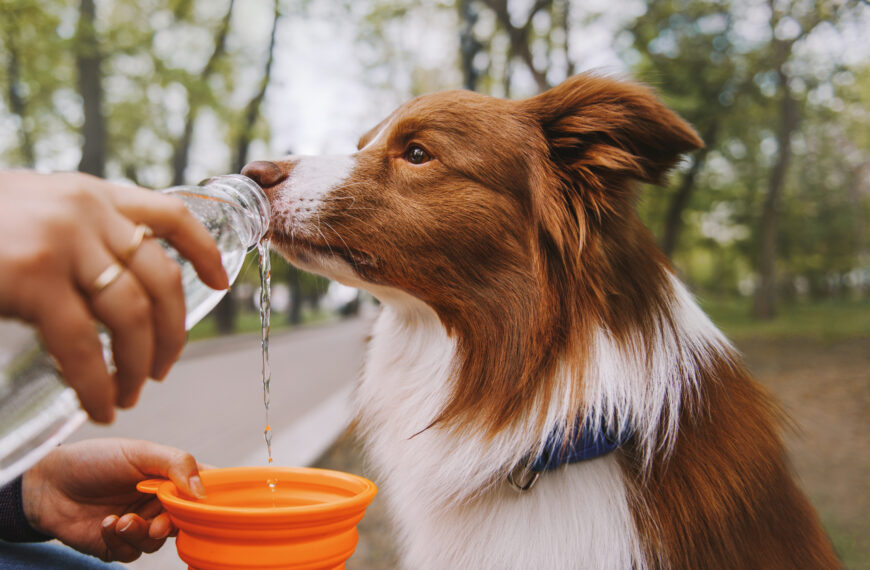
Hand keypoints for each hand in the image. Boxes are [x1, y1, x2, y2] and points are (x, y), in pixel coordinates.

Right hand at [0, 170, 228, 421]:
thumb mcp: (36, 209)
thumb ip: (80, 230)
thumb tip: (119, 274)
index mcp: (93, 194)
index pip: (174, 216)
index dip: (207, 252)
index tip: (224, 283)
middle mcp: (87, 211)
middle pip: (163, 280)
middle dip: (175, 334)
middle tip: (163, 368)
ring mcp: (62, 242)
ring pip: (133, 316)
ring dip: (141, 364)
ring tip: (131, 393)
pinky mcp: (33, 277)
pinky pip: (84, 344)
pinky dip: (97, 383)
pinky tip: (99, 404)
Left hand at [21, 438, 207, 562]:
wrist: (47, 483)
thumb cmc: (94, 460)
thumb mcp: (139, 452)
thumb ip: (176, 464)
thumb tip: (202, 492)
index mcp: (170, 477)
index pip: (205, 487)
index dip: (213, 497)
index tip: (214, 504)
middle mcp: (159, 502)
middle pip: (186, 521)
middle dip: (174, 523)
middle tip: (160, 521)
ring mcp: (139, 524)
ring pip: (159, 542)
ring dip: (142, 533)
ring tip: (122, 520)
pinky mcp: (117, 544)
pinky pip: (132, 553)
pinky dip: (121, 540)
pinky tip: (106, 524)